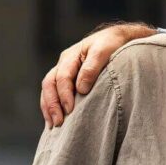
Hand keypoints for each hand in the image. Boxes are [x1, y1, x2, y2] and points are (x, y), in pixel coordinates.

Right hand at [40, 23, 156, 127]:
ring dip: (49, 108)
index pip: (62, 77)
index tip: (70, 110)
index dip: (64, 94)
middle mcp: (64, 65)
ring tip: (54, 126)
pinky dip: (52, 107)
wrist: (117, 38)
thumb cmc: (111, 44)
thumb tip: (81, 89)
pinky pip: (54, 94)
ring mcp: (64, 73)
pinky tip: (54, 120)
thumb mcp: (103, 51)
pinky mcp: (68, 81)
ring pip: (48, 90)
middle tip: (58, 122)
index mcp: (70, 57)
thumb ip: (92, 68)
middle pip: (49, 84)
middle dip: (52, 104)